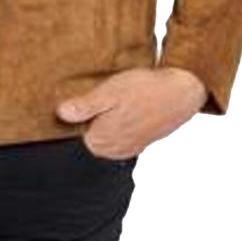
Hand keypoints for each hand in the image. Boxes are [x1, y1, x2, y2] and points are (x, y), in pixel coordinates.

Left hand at [55, 66, 207, 158]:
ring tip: (110, 102)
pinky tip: (122, 109)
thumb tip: (60, 114)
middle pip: (87, 136)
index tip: (77, 100)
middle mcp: (112, 150)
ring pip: (103, 136)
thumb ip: (85, 106)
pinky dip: (116, 124)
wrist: (181, 93)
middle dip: (87, 119)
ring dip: (102, 121)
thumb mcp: (109, 92)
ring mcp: (127, 148)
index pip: (72, 134)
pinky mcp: (138, 142)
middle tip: (96, 97)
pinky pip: (118, 136)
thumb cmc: (144, 90)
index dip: (72, 115)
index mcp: (101, 140)